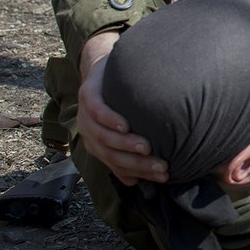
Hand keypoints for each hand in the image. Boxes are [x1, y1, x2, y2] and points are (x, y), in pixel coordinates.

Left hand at [77, 32, 167, 184]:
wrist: (102, 68)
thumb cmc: (119, 99)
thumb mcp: (124, 126)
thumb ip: (129, 150)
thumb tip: (138, 181)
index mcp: (97, 145)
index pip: (118, 165)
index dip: (140, 172)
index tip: (163, 176)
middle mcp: (89, 133)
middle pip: (111, 154)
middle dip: (136, 163)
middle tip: (161, 165)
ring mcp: (85, 115)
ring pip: (102, 136)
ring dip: (125, 144)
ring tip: (146, 147)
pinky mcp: (87, 95)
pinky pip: (97, 111)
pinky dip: (110, 120)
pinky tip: (125, 125)